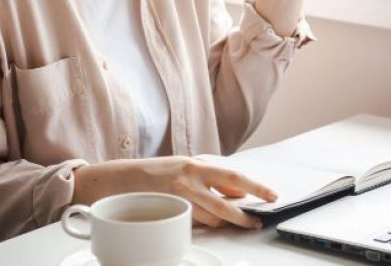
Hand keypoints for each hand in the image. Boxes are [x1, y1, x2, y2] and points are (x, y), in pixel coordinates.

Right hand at [73, 156, 276, 228]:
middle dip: (245, 215)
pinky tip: (204, 221)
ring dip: (224, 222)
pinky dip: (203, 225)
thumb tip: (239, 190)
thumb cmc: (156, 174)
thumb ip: (213, 178)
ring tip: (234, 222)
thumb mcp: (188, 168)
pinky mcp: (168, 214)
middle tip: (257, 221)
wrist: (120, 181)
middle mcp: (189, 179)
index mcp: (197, 165)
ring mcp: (178, 198)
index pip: (234, 176)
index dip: (255, 187)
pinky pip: (194, 225)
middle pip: (225, 202)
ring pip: (211, 218)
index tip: (271, 195)